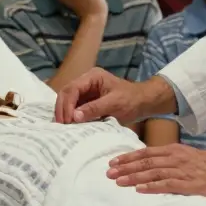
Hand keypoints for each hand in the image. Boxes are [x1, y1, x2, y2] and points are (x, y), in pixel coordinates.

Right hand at [56, 68, 176, 123]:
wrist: (143, 103)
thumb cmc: (131, 100)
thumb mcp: (114, 104)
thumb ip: (94, 109)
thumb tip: (74, 117)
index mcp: (92, 77)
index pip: (72, 89)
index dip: (66, 105)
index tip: (66, 121)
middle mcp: (86, 82)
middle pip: (66, 94)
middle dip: (62, 110)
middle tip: (61, 126)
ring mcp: (86, 92)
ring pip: (68, 101)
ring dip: (65, 114)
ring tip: (64, 128)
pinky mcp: (88, 102)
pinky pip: (75, 108)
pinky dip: (71, 117)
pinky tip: (70, 127)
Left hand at [107, 145, 205, 200]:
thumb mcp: (190, 157)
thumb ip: (172, 160)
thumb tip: (153, 165)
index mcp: (176, 150)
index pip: (147, 152)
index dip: (129, 157)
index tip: (113, 162)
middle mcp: (177, 158)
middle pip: (146, 162)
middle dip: (126, 167)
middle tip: (109, 172)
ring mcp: (183, 171)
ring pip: (153, 173)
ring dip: (134, 177)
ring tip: (118, 181)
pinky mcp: (190, 184)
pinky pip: (167, 185)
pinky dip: (152, 187)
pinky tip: (139, 190)